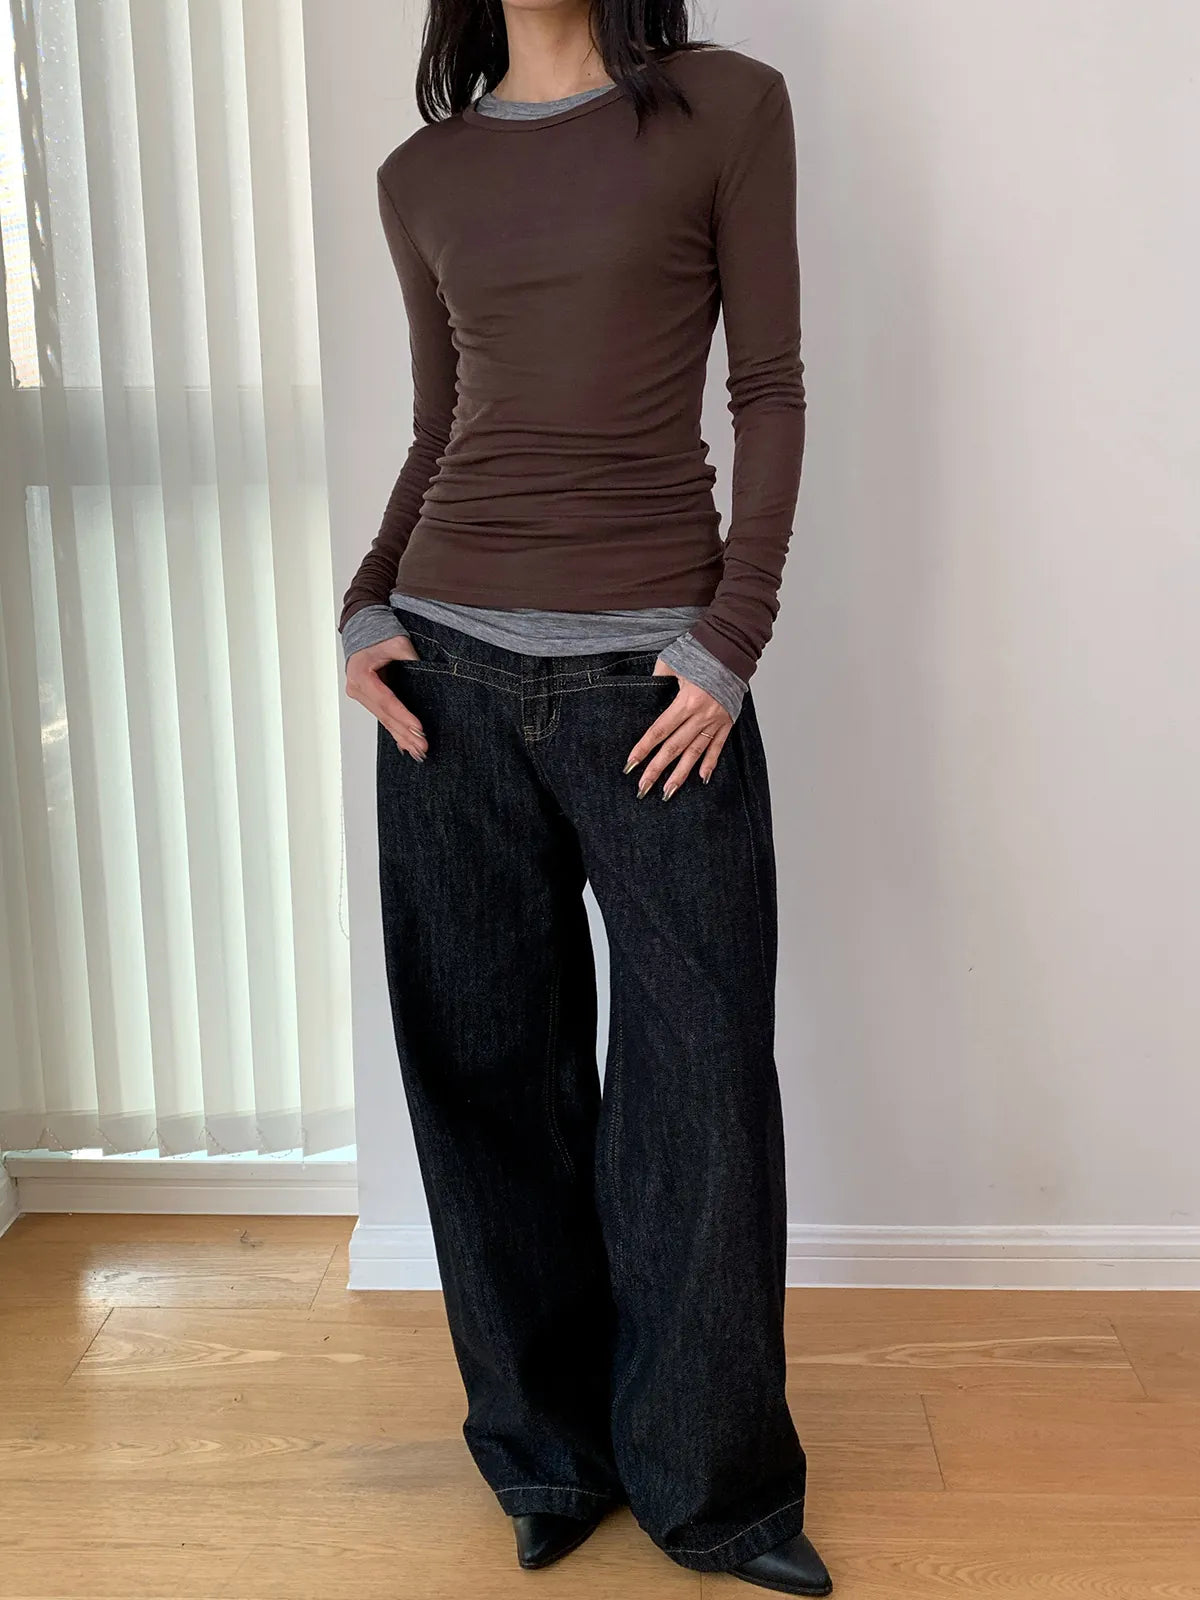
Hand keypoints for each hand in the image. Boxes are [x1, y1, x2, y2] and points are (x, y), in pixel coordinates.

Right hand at [345, 635, 428, 760]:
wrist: (365, 631)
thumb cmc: (378, 635)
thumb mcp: (396, 642)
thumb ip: (409, 657)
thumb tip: (425, 672)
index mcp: (361, 677)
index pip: (386, 701)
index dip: (403, 716)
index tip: (418, 728)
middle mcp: (358, 690)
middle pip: (385, 716)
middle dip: (405, 733)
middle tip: (422, 746)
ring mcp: (362, 696)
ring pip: (385, 720)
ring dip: (402, 737)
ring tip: (418, 751)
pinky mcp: (370, 699)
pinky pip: (384, 718)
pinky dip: (396, 731)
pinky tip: (405, 746)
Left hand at [623, 660, 732, 798]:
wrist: (733, 649)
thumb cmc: (702, 652)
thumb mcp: (672, 662)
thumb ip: (657, 679)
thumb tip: (646, 693)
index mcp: (686, 701)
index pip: (659, 730)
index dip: (643, 749)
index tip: (630, 765)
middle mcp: (701, 715)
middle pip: (674, 748)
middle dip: (657, 769)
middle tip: (643, 787)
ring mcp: (716, 720)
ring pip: (695, 752)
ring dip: (681, 774)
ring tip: (668, 792)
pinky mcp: (727, 721)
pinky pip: (718, 746)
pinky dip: (710, 763)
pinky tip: (701, 778)